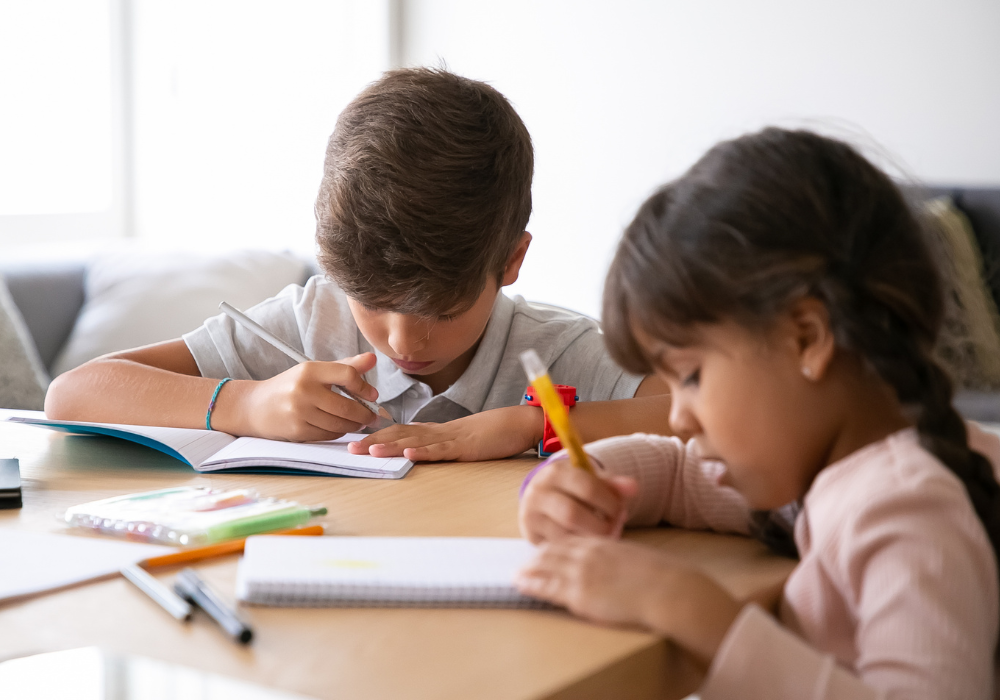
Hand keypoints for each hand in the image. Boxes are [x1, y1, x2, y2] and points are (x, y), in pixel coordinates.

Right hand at [217, 353, 380, 440]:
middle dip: (365, 414)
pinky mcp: (297, 431)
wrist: (256, 407)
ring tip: (359, 422)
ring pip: (340, 424)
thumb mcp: (315, 371)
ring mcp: (299, 412)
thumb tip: (373, 359)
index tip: (372, 395)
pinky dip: (339, 432)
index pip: (347, 374)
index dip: (364, 387)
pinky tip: (340, 427)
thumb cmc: (291, 387)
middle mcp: (303, 390)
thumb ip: (345, 366)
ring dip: (354, 425)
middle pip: (347, 406)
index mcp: (310, 370)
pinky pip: (328, 435)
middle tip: (373, 416)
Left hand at [346, 405, 541, 461]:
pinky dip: (425, 451)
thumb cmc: (490, 434)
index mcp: (434, 432)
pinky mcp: (466, 447)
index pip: (399, 432)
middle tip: (349, 448)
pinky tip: (410, 453)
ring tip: (370, 450)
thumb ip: (438, 445)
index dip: (376, 436)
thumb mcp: (459, 442)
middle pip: (401, 434)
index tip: (354, 442)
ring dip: (392, 445)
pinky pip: (443, 449)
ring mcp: (451, 438)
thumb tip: (417, 452)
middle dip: (374, 440)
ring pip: (417, 441)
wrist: (517, 423)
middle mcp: (438, 432)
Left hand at [515, 537, 741, 664]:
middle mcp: (589, 554)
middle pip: (554, 551)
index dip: (557, 547)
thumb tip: (622, 570)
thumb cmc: (663, 579)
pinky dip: (531, 583)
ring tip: (517, 572)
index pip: (572, 541)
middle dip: (538, 556)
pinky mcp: (579, 593)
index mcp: (605, 544)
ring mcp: (582, 572)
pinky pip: (547, 586)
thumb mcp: (638, 561)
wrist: (668, 590)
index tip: (546, 550)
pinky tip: (520, 583)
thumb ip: (622, 561)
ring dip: (529, 568)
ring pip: (546, 566)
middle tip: (525, 561)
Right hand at [518, 457, 637, 543]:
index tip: (620, 510)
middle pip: (572, 514)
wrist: (543, 497)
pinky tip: (588, 544)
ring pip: (564, 534)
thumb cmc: (573, 488)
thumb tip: (634, 488)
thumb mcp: (591, 480)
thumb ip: (613, 485)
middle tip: (613, 528)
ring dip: (589, 539)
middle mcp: (538, 492)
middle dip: (599, 525)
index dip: (608, 502)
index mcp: (556, 472)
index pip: (587, 487)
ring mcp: (531, 515)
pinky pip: (558, 547)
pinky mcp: (530, 535)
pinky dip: (577, 547)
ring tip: (603, 536)